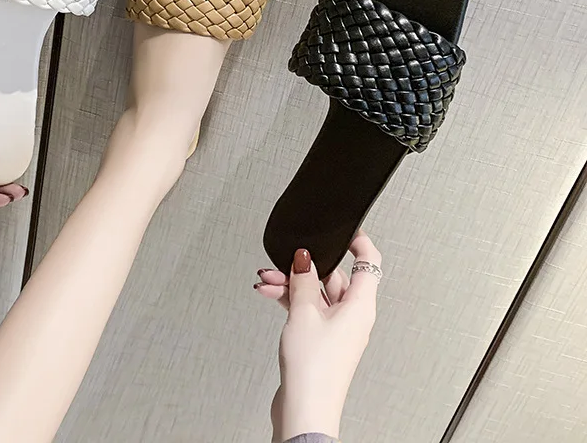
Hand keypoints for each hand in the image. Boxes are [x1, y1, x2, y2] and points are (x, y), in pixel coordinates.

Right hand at [254, 233, 381, 441]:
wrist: (304, 408)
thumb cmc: (314, 370)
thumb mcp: (304, 312)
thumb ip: (303, 279)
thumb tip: (304, 257)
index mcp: (360, 305)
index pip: (369, 261)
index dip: (358, 241)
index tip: (345, 228)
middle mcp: (352, 315)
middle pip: (334, 276)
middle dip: (304, 267)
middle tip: (282, 262)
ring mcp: (337, 328)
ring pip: (316, 293)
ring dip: (292, 284)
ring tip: (267, 280)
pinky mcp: (322, 339)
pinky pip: (309, 309)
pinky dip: (291, 300)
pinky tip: (271, 294)